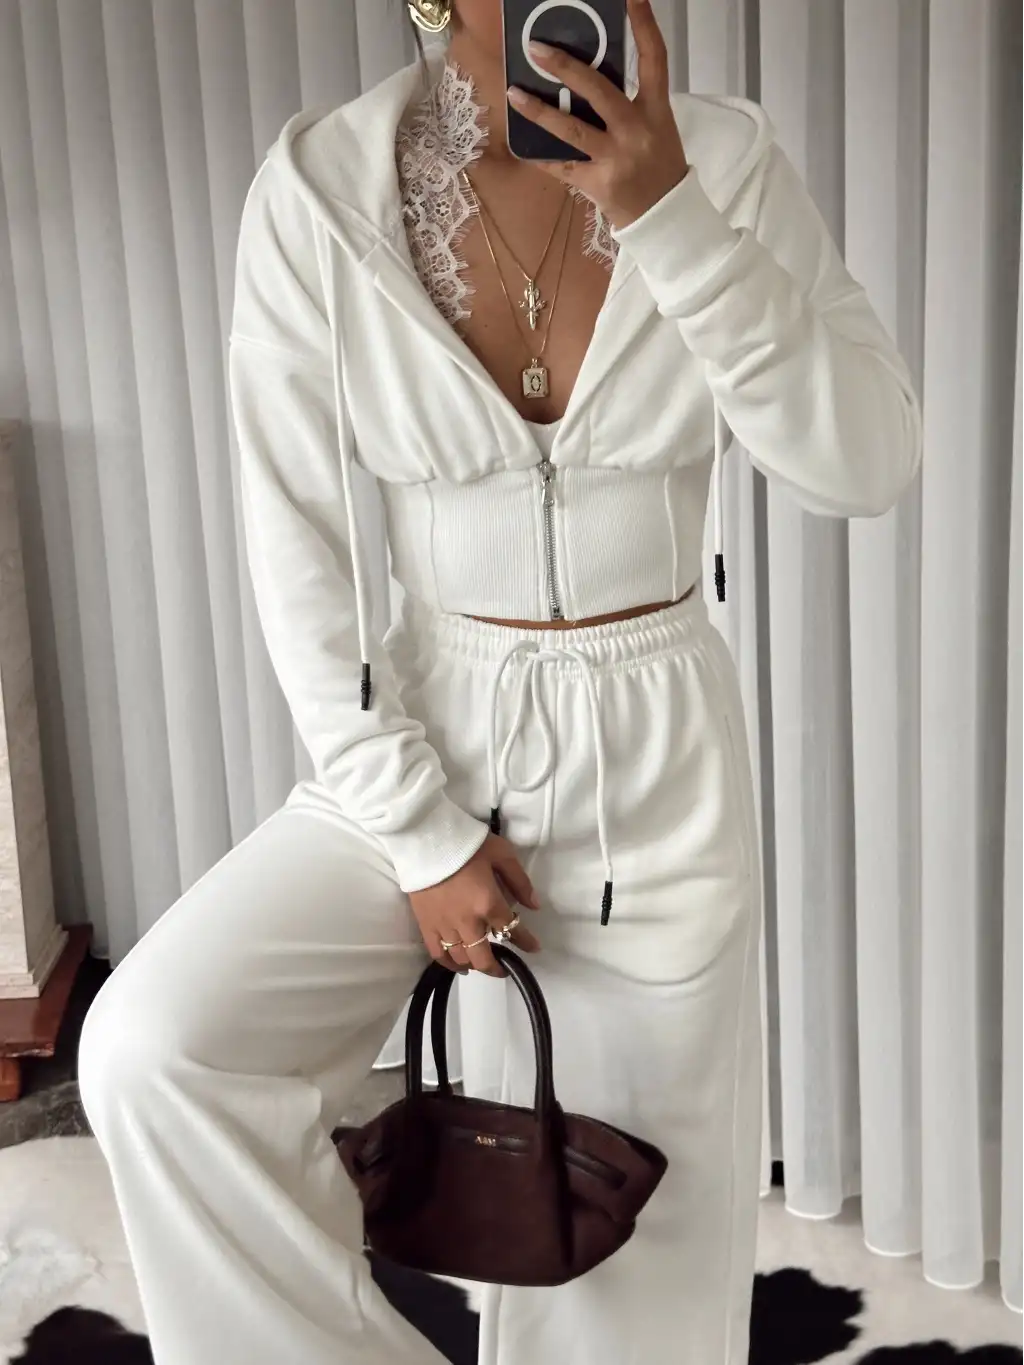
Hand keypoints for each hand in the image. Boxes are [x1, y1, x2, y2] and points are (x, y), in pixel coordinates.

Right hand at [408, 833, 541, 977]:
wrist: (425, 838)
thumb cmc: (466, 844)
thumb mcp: (503, 854)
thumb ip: (520, 881)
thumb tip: (533, 906)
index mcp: (488, 903)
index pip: (512, 930)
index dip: (526, 942)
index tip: (534, 947)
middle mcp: (468, 922)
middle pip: (484, 957)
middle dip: (498, 967)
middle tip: (505, 967)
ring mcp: (445, 926)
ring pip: (462, 959)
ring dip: (475, 965)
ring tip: (482, 963)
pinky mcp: (426, 925)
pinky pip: (438, 954)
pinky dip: (450, 964)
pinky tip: (459, 965)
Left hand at [506, 0, 687, 230]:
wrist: (666, 218)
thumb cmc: (660, 167)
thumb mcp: (657, 127)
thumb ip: (631, 102)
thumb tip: (587, 77)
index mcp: (657, 110)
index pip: (654, 58)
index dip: (643, 24)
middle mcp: (636, 131)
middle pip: (600, 91)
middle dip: (566, 67)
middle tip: (537, 48)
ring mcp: (615, 159)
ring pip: (572, 130)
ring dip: (539, 112)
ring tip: (514, 94)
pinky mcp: (598, 184)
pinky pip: (562, 167)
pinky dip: (541, 157)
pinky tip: (522, 146)